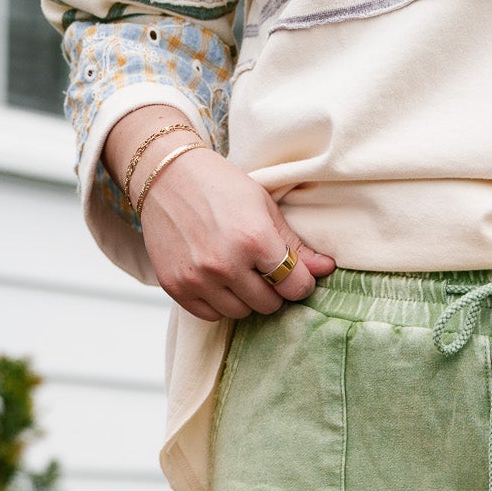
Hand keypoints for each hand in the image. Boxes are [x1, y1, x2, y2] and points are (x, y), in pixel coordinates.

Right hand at [105, 107, 334, 322]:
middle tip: (259, 267)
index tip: (292, 273)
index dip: (299, 282)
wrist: (165, 175)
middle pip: (269, 305)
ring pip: (241, 313)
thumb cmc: (219, 186)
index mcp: (254, 239)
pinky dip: (218, 301)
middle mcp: (225, 263)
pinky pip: (212, 315)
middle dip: (271, 289)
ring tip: (235, 268)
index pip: (295, 287)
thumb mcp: (263, 207)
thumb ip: (295, 244)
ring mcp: (199, 278)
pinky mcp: (177, 286)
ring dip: (244, 297)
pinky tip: (215, 276)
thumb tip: (326, 269)